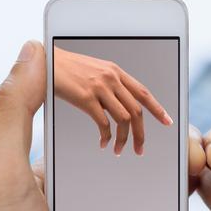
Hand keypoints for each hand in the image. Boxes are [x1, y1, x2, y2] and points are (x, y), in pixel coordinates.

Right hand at [54, 46, 172, 155]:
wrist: (43, 61)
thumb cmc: (65, 68)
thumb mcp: (93, 70)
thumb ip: (108, 83)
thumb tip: (118, 102)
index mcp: (115, 71)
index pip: (143, 92)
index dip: (157, 109)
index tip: (167, 121)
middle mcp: (111, 78)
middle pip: (136, 111)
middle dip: (141, 133)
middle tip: (140, 148)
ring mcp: (99, 88)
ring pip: (123, 119)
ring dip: (124, 139)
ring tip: (119, 150)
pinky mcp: (85, 98)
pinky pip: (103, 123)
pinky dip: (106, 137)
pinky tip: (103, 143)